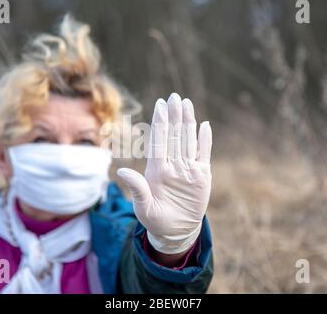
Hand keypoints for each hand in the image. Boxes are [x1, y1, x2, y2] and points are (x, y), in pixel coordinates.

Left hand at [117, 92, 211, 254]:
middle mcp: (172, 165)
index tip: (160, 105)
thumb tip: (121, 170)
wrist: (175, 230)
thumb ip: (137, 188)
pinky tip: (204, 125)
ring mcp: (188, 169)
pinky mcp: (201, 175)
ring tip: (187, 104)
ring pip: (188, 140)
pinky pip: (203, 154)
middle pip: (174, 135)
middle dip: (174, 116)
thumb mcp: (144, 208)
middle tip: (174, 96)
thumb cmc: (156, 220)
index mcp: (157, 170)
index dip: (160, 123)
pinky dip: (205, 140)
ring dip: (188, 122)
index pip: (159, 141)